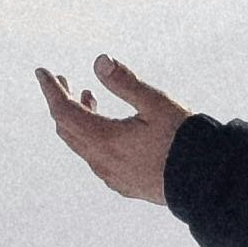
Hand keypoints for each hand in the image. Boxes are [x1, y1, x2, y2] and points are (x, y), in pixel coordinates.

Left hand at [38, 54, 189, 206]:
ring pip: (81, 145)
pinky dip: (91, 137)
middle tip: (64, 80)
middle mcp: (102, 162)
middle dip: (61, 102)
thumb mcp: (157, 104)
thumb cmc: (184, 140)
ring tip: (89, 97)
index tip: (42, 72)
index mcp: (105, 140)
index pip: (64, 112)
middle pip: (67, 130)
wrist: (206, 183)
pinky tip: (108, 129)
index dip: (51, 90)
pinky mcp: (124, 184)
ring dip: (78, 120)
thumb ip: (125, 83)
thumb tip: (99, 61)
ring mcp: (111, 176)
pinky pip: (96, 159)